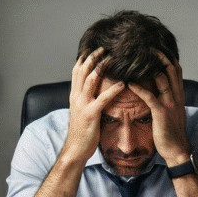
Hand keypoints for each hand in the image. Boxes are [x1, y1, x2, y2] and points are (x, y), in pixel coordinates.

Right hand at [64, 47, 124, 161]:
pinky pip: (102, 99)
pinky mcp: (90, 114)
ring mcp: (82, 105)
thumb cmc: (83, 131)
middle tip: (104, 47)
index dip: (85, 58)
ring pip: (91, 80)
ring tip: (113, 58)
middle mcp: (76, 97)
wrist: (75, 149)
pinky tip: (123, 84)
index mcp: (75, 95)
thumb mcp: (82, 110)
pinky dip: (113, 90)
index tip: (94, 47)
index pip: (77, 71)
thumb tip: (93, 88)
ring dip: (102, 67)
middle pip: (83, 70)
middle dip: (93, 57)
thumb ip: (86, 98)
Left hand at [128, 51, 190, 164]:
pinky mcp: (161, 112)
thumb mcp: (173, 112)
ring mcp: (170, 103)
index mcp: (179, 94)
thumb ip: (168, 99)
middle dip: (159, 55)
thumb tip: (160, 90)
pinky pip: (150, 96)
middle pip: (171, 68)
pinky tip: (128, 83)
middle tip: (146, 46)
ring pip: (161, 77)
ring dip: (148, 67)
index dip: (167, 57)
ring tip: (134, 59)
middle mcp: (177, 96)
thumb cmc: (172, 132)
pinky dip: (139, 88)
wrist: (177, 149)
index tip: (155, 48)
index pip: (176, 69)